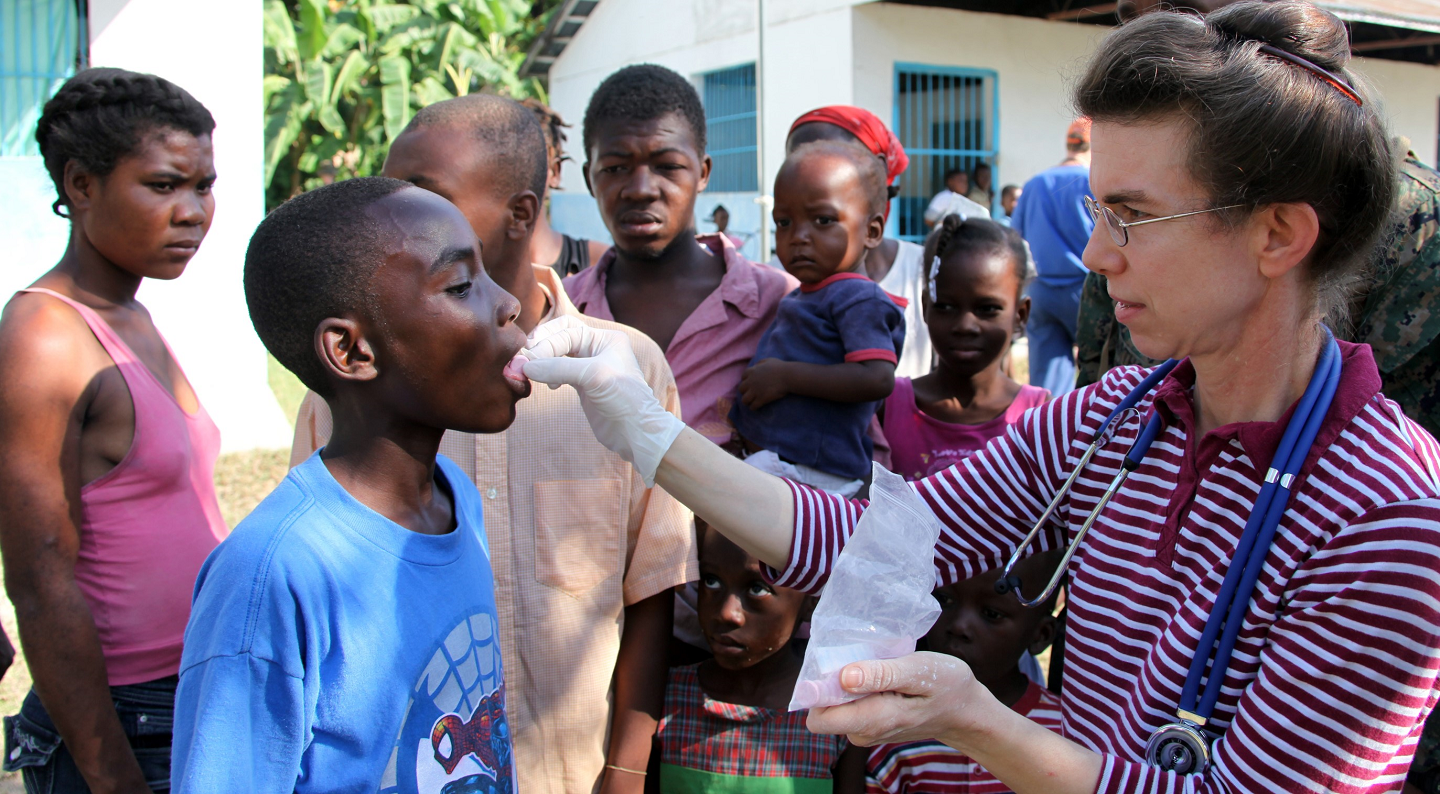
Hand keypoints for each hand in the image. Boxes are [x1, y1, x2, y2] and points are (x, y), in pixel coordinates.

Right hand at [523, 316, 685, 486]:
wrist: (637, 432)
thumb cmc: (625, 399)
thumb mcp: (594, 376)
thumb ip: (559, 368)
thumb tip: (526, 366)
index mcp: (605, 339)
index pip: (567, 331)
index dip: (546, 344)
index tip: (528, 361)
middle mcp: (597, 349)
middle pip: (560, 338)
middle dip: (541, 348)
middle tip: (522, 362)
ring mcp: (589, 367)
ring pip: (557, 355)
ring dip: (542, 362)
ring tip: (530, 373)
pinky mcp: (582, 385)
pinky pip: (558, 372)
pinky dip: (548, 375)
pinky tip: (548, 386)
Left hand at [739, 358, 791, 409]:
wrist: (788, 376)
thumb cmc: (780, 368)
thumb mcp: (768, 361)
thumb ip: (760, 363)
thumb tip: (755, 366)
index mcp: (752, 371)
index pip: (743, 377)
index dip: (746, 381)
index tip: (749, 384)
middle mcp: (751, 381)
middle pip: (741, 389)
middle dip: (745, 392)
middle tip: (750, 394)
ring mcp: (755, 391)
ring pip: (744, 400)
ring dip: (747, 401)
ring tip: (750, 403)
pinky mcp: (761, 399)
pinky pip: (753, 406)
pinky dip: (753, 407)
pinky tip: (756, 408)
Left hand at [805, 651, 986, 748]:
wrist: (966, 711)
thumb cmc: (948, 686)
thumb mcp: (919, 672)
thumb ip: (881, 675)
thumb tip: (843, 677)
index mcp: (873, 721)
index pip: (820, 717)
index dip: (819, 689)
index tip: (837, 663)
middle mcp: (864, 731)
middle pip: (823, 708)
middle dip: (834, 681)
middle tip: (866, 659)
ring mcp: (866, 730)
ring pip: (835, 704)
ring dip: (848, 682)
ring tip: (881, 668)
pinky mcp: (870, 724)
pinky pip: (849, 704)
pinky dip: (859, 686)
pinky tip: (884, 676)